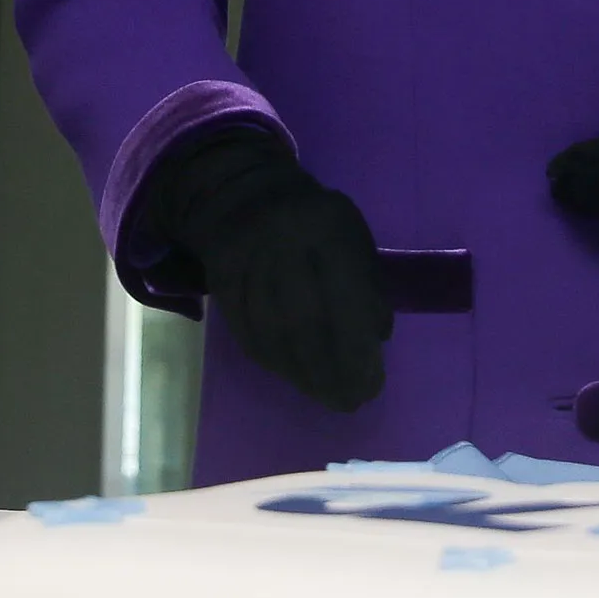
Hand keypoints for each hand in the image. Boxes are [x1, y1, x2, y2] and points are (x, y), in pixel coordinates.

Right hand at [142, 128, 392, 411]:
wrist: (244, 195)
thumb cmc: (315, 222)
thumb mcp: (353, 236)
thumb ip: (368, 283)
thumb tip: (376, 339)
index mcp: (327, 227)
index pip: (344, 297)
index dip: (357, 348)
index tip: (372, 384)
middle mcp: (284, 244)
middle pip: (305, 321)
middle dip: (331, 370)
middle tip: (350, 401)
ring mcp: (248, 263)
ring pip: (274, 332)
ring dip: (302, 374)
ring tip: (326, 396)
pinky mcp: (222, 281)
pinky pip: (248, 332)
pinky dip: (274, 362)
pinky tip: (294, 376)